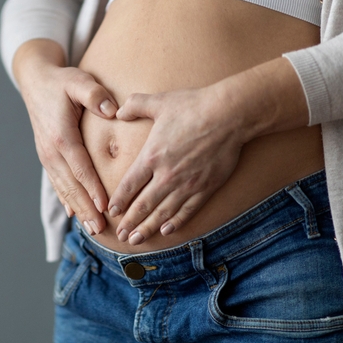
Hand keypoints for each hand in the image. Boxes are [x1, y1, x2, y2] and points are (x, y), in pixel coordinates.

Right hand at [13, 41, 117, 234]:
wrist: (35, 81)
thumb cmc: (61, 81)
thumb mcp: (79, 81)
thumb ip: (95, 95)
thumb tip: (112, 111)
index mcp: (61, 135)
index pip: (80, 168)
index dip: (92, 189)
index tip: (104, 207)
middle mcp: (51, 150)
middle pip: (71, 186)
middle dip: (86, 209)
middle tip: (100, 230)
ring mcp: (46, 155)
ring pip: (63, 188)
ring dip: (77, 209)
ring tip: (91, 228)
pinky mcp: (46, 156)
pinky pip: (56, 183)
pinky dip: (65, 199)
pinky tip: (73, 213)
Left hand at [107, 86, 245, 244]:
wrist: (230, 114)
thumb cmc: (193, 105)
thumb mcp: (159, 102)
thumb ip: (135, 106)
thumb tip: (118, 111)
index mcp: (152, 156)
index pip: (129, 185)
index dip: (119, 201)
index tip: (112, 212)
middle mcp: (167, 175)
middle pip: (143, 205)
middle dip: (130, 222)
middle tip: (122, 235)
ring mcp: (187, 184)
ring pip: (163, 213)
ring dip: (148, 228)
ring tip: (137, 240)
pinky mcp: (206, 187)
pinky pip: (188, 210)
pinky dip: (176, 223)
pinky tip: (166, 232)